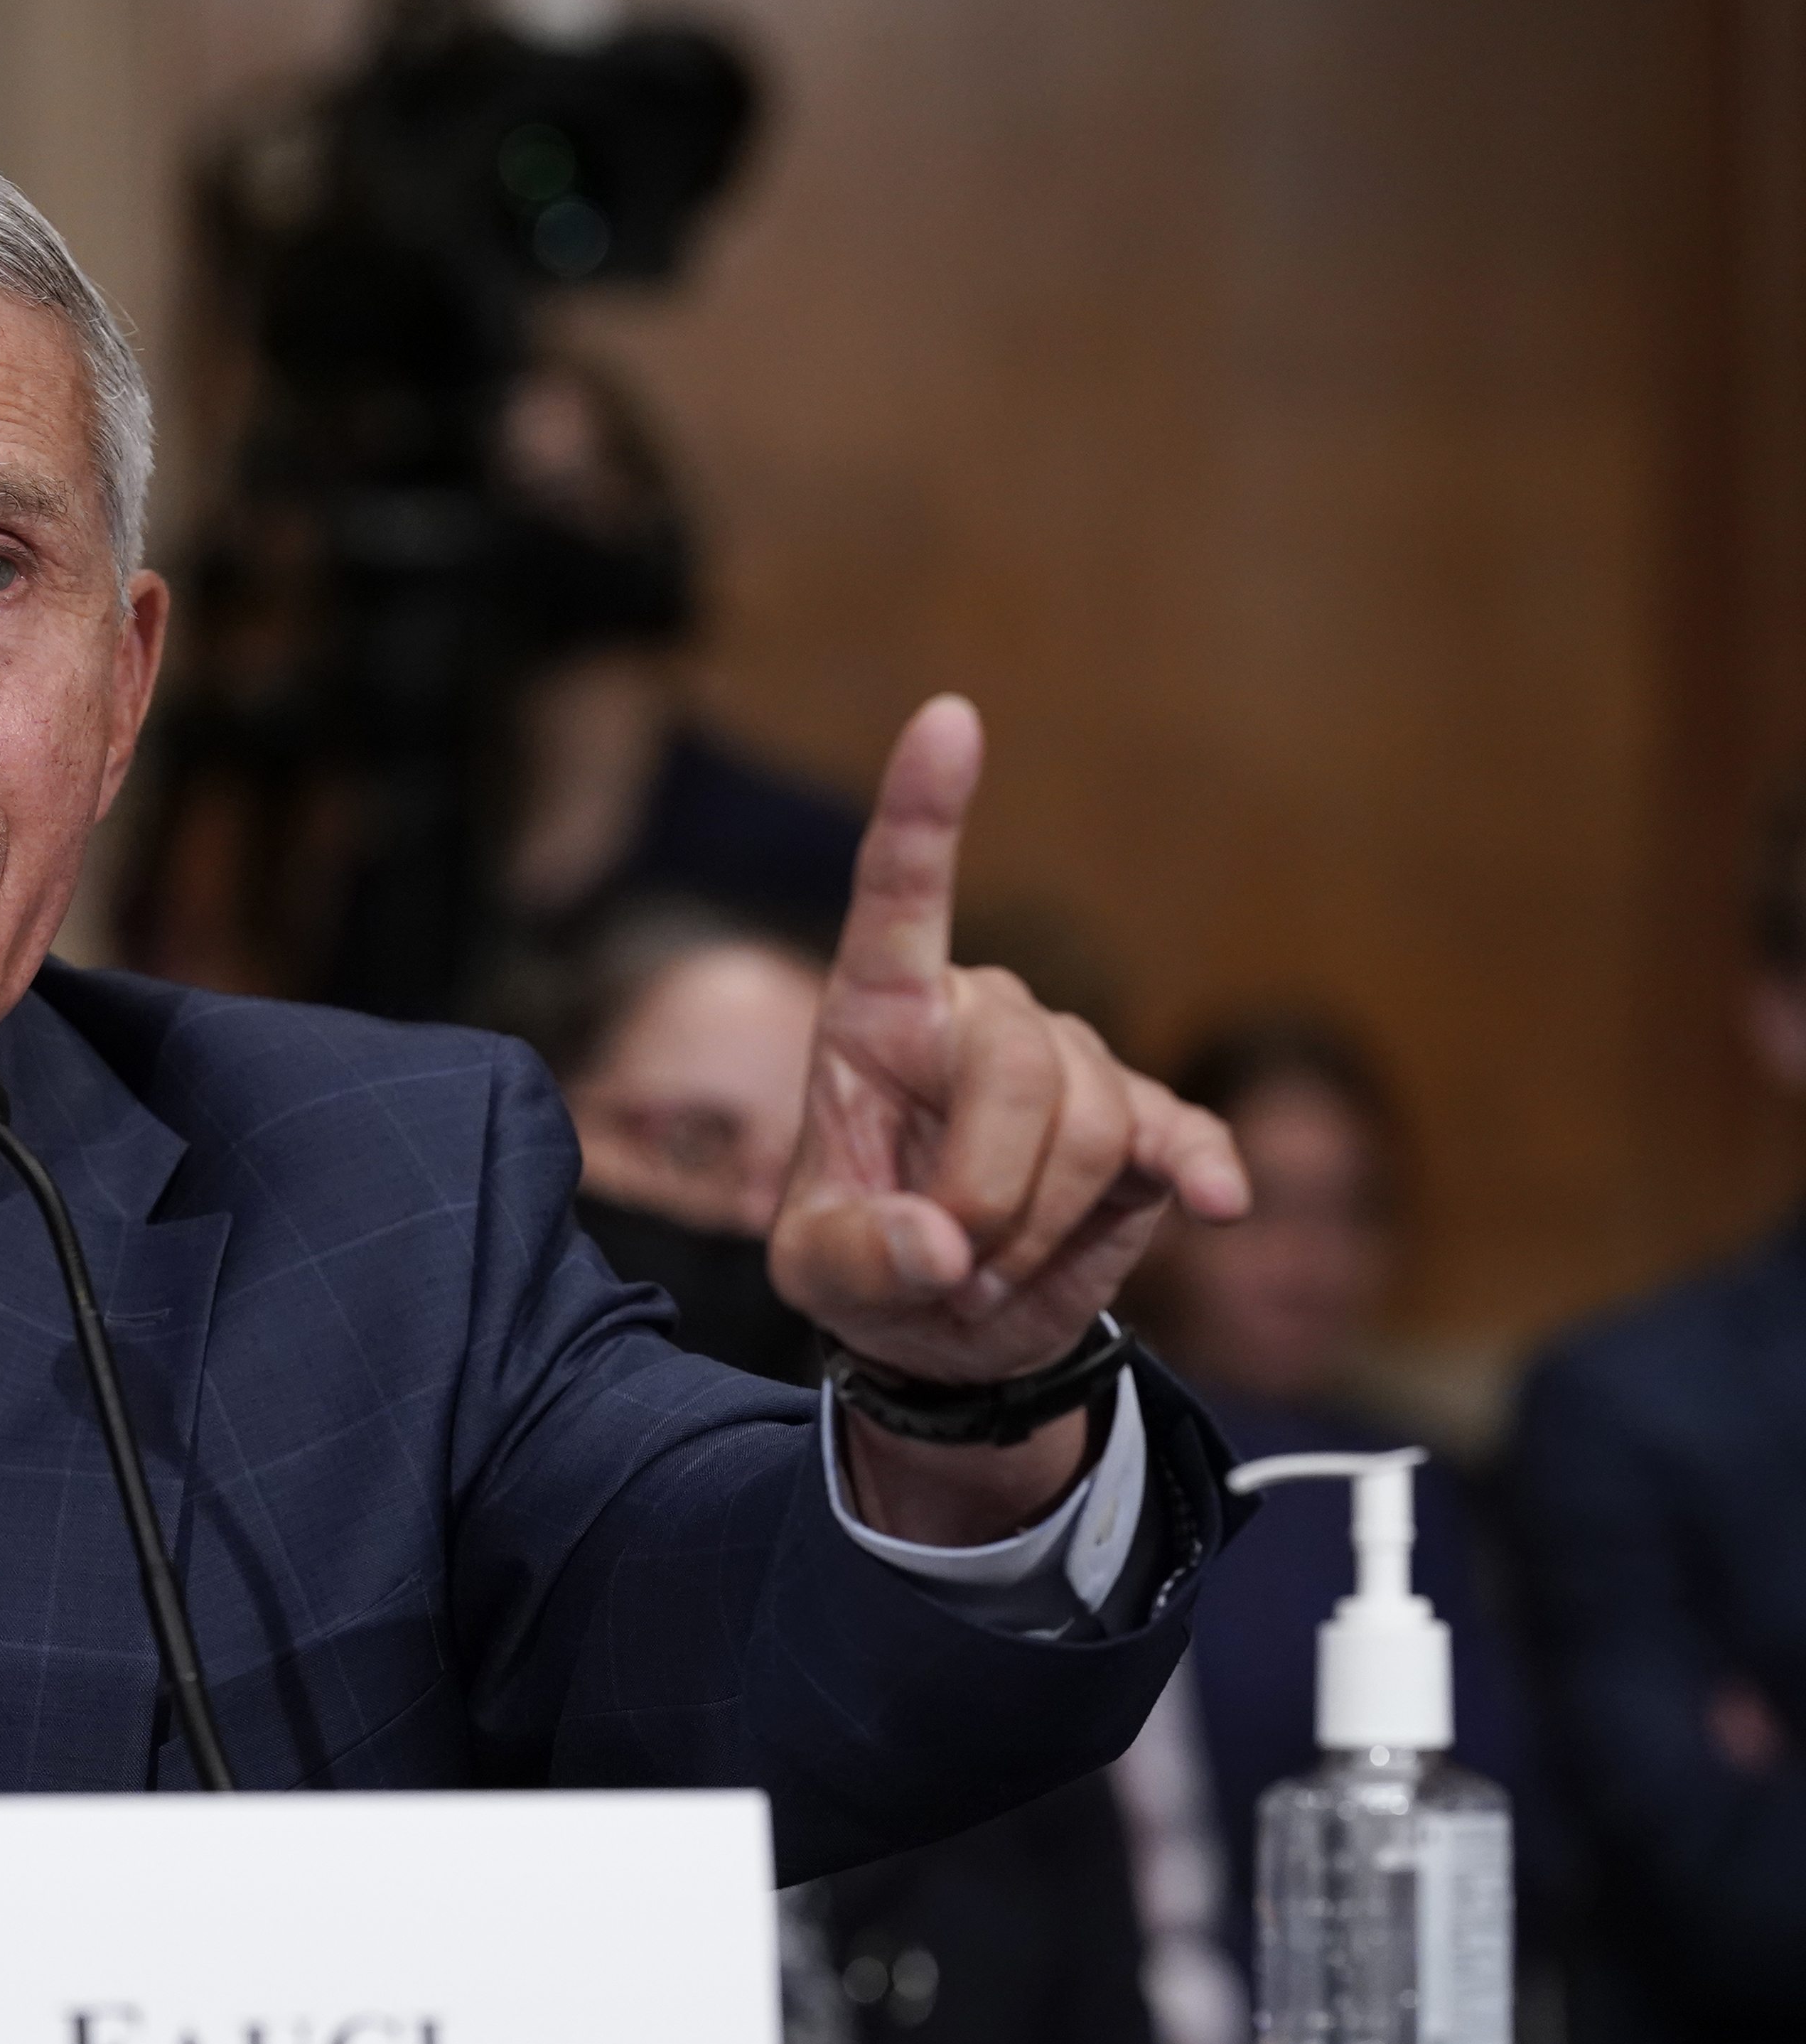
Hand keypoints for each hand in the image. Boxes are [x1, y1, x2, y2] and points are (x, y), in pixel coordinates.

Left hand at [772, 697, 1247, 1385]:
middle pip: (1021, 1064)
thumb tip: (935, 1245)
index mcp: (879, 1017)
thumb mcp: (821, 1275)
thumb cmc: (867, 1262)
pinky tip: (1222, 1204)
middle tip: (952, 1265)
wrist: (950, 1327)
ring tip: (992, 1264)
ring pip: (1094, 1118)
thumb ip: (859, 1258)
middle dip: (991, 1188)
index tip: (951, 716)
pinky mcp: (1146, 1127)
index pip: (899, 895)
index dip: (923, 809)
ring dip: (1042, 1221)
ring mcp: (1073, 1065)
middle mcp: (981, 1015)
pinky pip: (1183, 1135)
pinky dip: (1203, 1169)